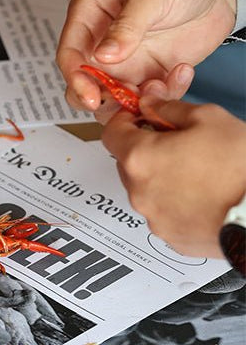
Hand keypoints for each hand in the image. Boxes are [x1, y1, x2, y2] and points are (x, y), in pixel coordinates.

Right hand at [57, 0, 236, 112]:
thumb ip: (126, 26)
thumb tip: (102, 57)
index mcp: (90, 15)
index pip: (70, 54)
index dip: (75, 78)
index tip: (91, 97)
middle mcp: (103, 41)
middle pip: (85, 83)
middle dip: (101, 99)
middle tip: (124, 103)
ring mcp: (128, 59)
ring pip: (114, 97)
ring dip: (135, 102)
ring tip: (161, 84)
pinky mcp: (153, 71)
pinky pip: (149, 97)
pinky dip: (165, 95)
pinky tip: (183, 71)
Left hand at [101, 98, 245, 257]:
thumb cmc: (242, 168)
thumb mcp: (208, 118)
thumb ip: (169, 108)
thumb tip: (152, 105)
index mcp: (140, 158)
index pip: (111, 133)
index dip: (126, 121)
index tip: (141, 118)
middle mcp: (140, 192)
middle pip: (129, 163)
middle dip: (147, 150)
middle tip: (177, 145)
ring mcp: (155, 219)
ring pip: (147, 190)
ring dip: (162, 179)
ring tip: (197, 173)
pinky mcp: (174, 239)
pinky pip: (166, 215)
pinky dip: (177, 204)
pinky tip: (203, 196)